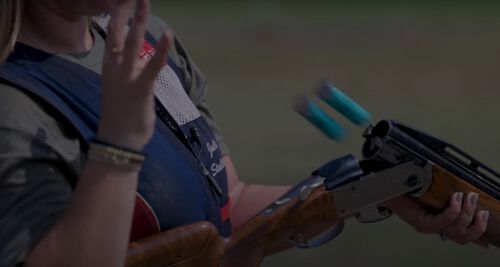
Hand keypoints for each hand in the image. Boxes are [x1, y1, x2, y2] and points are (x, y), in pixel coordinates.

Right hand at [98, 0, 170, 150]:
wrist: (118, 141)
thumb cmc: (122, 116)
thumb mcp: (124, 88)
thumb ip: (132, 72)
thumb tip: (142, 61)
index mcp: (110, 67)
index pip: (113, 35)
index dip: (118, 16)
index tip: (123, 1)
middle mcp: (115, 68)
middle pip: (118, 32)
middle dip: (124, 10)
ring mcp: (126, 77)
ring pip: (132, 43)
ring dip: (139, 21)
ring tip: (144, 1)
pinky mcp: (141, 89)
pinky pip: (152, 66)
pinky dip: (160, 51)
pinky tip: (167, 35)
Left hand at [384, 192, 489, 247]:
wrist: (387, 186)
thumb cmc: (408, 187)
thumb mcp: (433, 191)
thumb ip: (448, 194)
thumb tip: (466, 192)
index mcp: (439, 222)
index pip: (462, 235)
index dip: (478, 233)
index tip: (487, 221)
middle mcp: (434, 228)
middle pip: (462, 237)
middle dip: (476, 223)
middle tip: (480, 206)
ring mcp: (428, 227)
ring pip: (455, 230)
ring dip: (467, 213)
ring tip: (469, 197)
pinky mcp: (422, 223)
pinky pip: (442, 222)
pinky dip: (453, 211)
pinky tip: (456, 199)